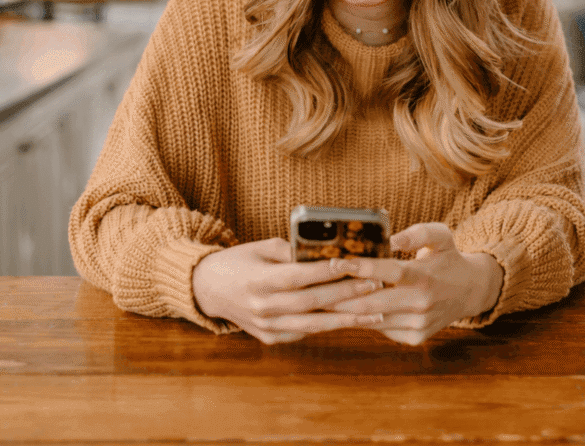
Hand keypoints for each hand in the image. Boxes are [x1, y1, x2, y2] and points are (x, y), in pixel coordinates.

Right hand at [192, 238, 383, 343]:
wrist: (208, 289)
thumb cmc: (239, 261)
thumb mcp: (260, 246)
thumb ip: (289, 249)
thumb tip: (324, 248)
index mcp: (259, 280)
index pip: (298, 276)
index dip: (326, 271)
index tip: (352, 263)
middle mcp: (263, 307)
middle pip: (311, 302)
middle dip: (346, 294)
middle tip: (375, 284)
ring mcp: (266, 327)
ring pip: (313, 325)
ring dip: (347, 319)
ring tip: (376, 312)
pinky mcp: (271, 338)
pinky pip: (304, 333)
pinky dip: (328, 326)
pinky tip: (352, 320)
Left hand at [329, 222, 503, 345]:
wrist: (470, 291)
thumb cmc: (448, 258)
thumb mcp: (441, 235)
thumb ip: (417, 233)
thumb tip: (391, 238)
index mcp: (424, 276)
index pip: (387, 272)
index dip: (360, 268)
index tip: (335, 262)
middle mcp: (420, 304)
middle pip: (372, 302)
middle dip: (340, 296)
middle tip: (315, 288)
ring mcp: (417, 324)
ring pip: (373, 319)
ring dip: (346, 311)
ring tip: (321, 300)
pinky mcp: (414, 338)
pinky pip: (381, 329)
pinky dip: (363, 319)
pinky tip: (345, 310)